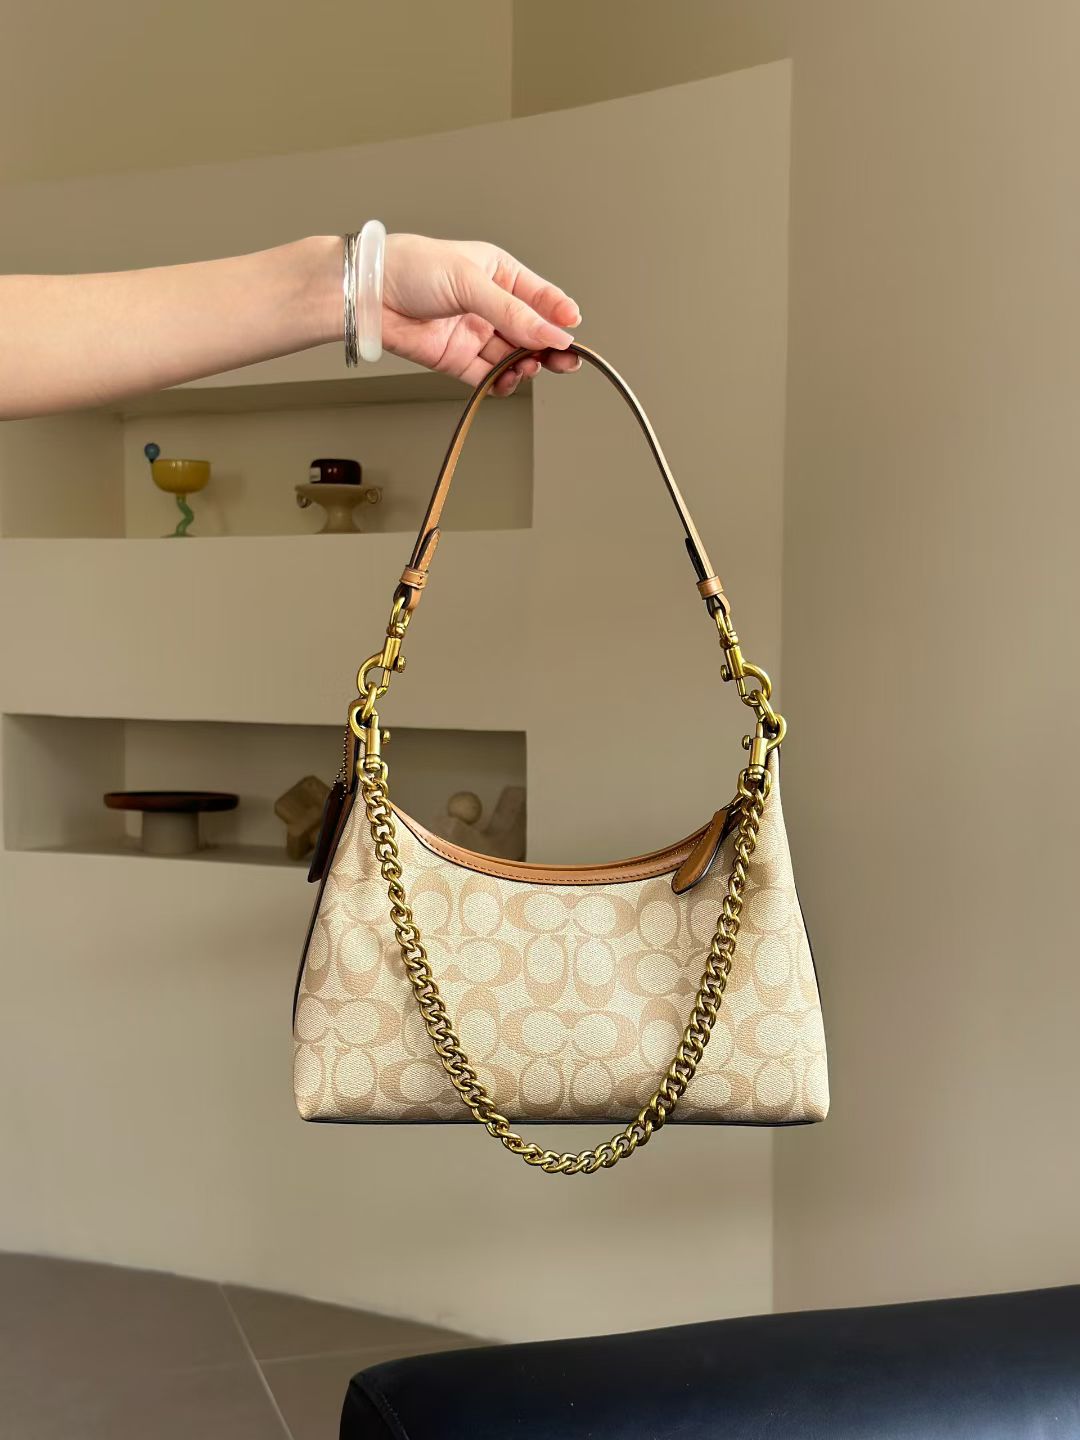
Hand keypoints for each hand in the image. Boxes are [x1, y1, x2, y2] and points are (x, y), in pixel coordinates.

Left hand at [381, 234, 581, 395]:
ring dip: (525, 365)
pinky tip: (508, 380)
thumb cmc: (410, 268)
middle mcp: (490, 305)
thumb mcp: (469, 281)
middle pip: (531, 332)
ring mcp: (475, 334)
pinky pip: (489, 376)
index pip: (540, 297)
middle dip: (549, 347)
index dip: (558, 314)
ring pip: (513, 356)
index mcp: (498, 273)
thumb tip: (551, 333)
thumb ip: (512, 312)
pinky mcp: (458, 359)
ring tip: (527, 367)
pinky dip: (502, 382)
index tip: (572, 330)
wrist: (367, 295)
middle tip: (563, 361)